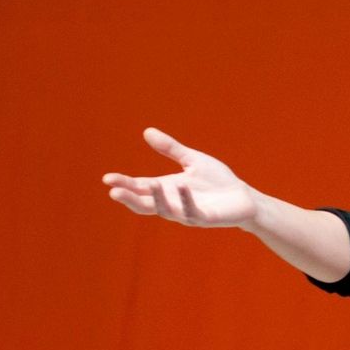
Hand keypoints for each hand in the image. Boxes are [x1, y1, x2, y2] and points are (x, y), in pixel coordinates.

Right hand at [102, 128, 256, 226]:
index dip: (124, 184)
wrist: (243, 197)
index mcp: (167, 189)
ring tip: (150, 184)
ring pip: (166, 210)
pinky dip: (185, 201)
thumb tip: (147, 131)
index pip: (140, 187)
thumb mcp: (192, 160)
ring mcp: (187, 212)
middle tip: (114, 192)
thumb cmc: (217, 181)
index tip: (107, 178)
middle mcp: (173, 203)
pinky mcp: (205, 218)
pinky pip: (192, 212)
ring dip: (157, 199)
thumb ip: (170, 149)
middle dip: (130, 198)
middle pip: (145, 204)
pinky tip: (181, 187)